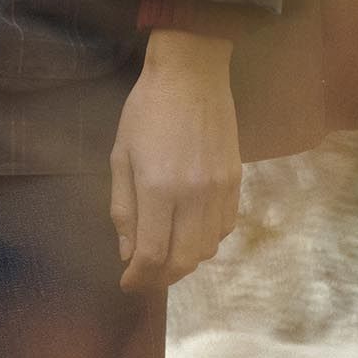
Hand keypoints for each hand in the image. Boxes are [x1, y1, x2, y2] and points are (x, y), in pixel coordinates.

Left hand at [108, 30, 240, 292]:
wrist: (192, 73)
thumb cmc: (147, 109)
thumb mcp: (121, 154)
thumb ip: (123, 207)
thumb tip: (127, 252)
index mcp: (158, 187)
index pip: (152, 254)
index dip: (138, 277)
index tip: (126, 283)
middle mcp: (193, 196)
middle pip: (183, 261)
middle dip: (161, 277)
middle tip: (145, 275)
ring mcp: (219, 191)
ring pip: (207, 250)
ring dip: (185, 262)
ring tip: (166, 256)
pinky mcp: (236, 183)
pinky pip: (224, 229)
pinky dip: (206, 241)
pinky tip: (190, 231)